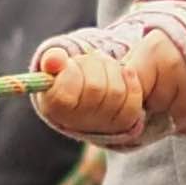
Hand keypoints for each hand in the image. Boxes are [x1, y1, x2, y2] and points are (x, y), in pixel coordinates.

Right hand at [37, 32, 185, 145]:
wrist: (87, 97)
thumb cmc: (69, 77)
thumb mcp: (56, 67)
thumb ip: (52, 60)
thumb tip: (55, 59)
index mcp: (55, 109)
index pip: (64, 94)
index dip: (70, 73)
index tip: (70, 64)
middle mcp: (78, 122)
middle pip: (95, 88)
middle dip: (94, 65)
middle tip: (90, 61)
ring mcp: (102, 125)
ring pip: (116, 92)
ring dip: (112, 70)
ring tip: (104, 66)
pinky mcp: (123, 123)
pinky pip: (133, 101)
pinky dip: (131, 81)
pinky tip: (125, 71)